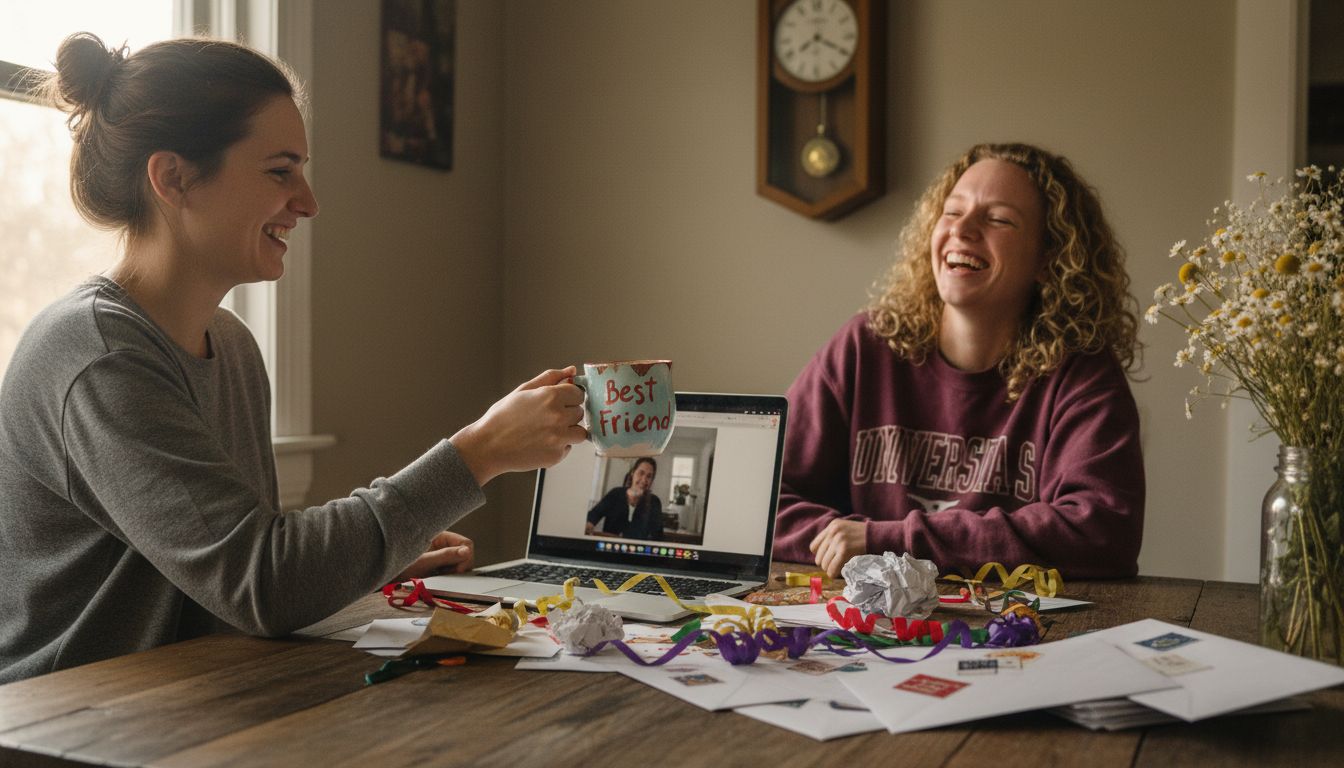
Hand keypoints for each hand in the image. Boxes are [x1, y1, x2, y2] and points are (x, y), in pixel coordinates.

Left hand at [395, 530, 474, 580]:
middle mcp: (442, 543)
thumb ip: (445, 556)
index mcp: (440, 535)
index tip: (457, 571)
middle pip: (464, 554)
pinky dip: (447, 575)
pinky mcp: (436, 564)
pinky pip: (450, 569)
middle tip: (446, 575)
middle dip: (459, 566)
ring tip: (438, 577)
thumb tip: (466, 551)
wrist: (383, 573)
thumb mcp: (423, 561)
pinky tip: (436, 578)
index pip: (465, 543)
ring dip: (453, 572)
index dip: (465, 557)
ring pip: (458, 563)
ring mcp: (439, 553)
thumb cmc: (398, 564)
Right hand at [450, 366, 587, 484]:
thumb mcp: (523, 390)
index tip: (559, 401)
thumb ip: (550, 378)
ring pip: (580, 432)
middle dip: (567, 414)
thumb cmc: (502, 417)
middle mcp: (558, 417)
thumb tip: (571, 371)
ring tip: (547, 431)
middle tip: (546, 418)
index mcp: (551, 396)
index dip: (568, 397)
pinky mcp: (556, 455)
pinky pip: (568, 447)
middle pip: (579, 412)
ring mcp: (559, 438)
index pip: (579, 393)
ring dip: (568, 431)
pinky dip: (559, 446)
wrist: (488, 446)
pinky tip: (541, 442)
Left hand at [808, 518, 867, 577]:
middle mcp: (833, 531)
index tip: (828, 559)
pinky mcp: (844, 549)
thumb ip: (834, 539)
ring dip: (830, 569)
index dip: (820, 556)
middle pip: (818, 557)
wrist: (880, 536)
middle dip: (826, 564)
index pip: (813, 546)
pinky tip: (838, 574)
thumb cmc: (865, 537)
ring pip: (824, 564)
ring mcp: (838, 540)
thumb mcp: (846, 531)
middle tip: (835, 566)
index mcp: (832, 526)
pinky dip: (833, 573)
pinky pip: (832, 567)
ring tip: (839, 569)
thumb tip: (821, 559)